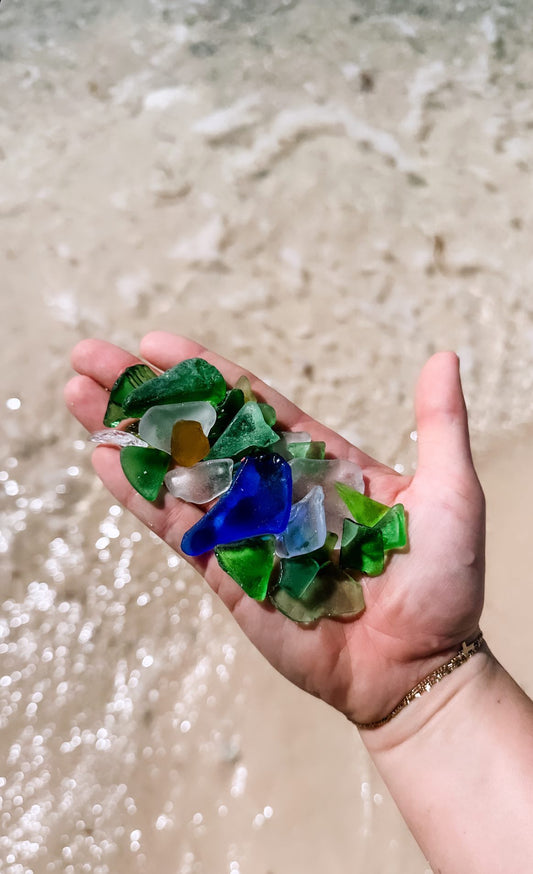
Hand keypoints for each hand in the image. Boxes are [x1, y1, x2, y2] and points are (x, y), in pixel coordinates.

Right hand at [64, 332, 484, 724]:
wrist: (420, 667)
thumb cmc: (442, 580)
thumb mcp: (450, 491)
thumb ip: (438, 424)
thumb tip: (443, 356)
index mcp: (320, 461)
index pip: (252, 405)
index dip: (205, 373)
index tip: (158, 342)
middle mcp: (275, 489)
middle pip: (199, 431)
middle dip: (147, 395)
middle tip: (94, 358)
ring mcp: (246, 530)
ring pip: (177, 473)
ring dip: (129, 435)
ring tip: (80, 396)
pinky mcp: (228, 573)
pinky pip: (179, 529)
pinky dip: (142, 496)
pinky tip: (105, 460)